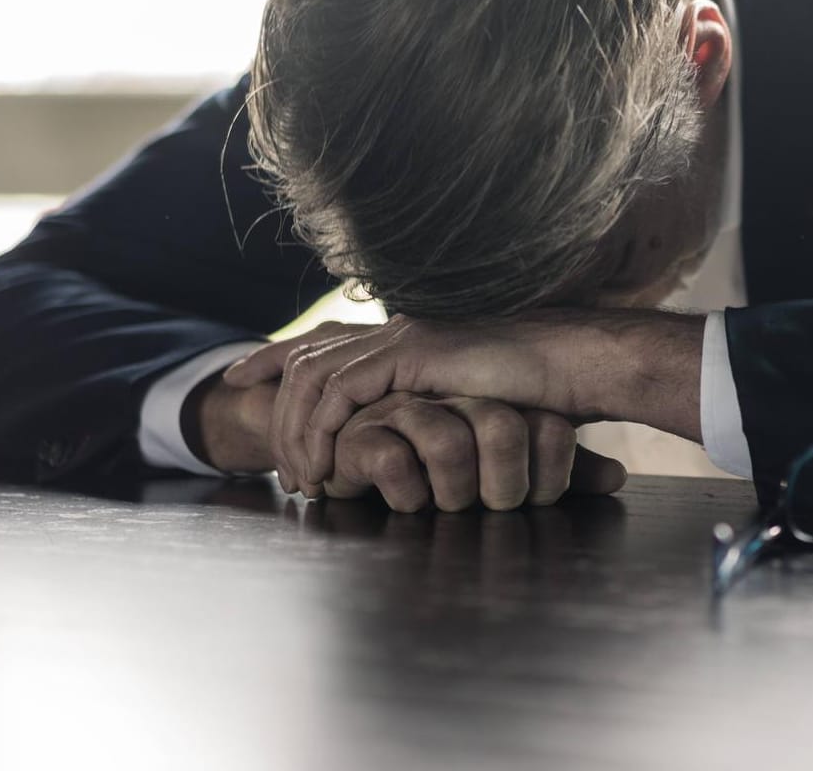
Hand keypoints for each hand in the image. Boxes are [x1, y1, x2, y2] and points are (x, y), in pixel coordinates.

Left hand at [221, 308, 703, 496]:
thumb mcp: (471, 407)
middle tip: (271, 463)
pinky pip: (343, 392)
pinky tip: (330, 465)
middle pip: (305, 358)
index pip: (323, 343)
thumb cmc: (538, 391)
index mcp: (406, 338)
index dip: (274, 357)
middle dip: (272, 403)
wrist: (574, 365)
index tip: (237, 378)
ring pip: (315, 378)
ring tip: (303, 479)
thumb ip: (433, 414)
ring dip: (299, 432)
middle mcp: (395, 332)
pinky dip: (327, 430)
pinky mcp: (412, 354)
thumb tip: (411, 443)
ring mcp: (402, 338)